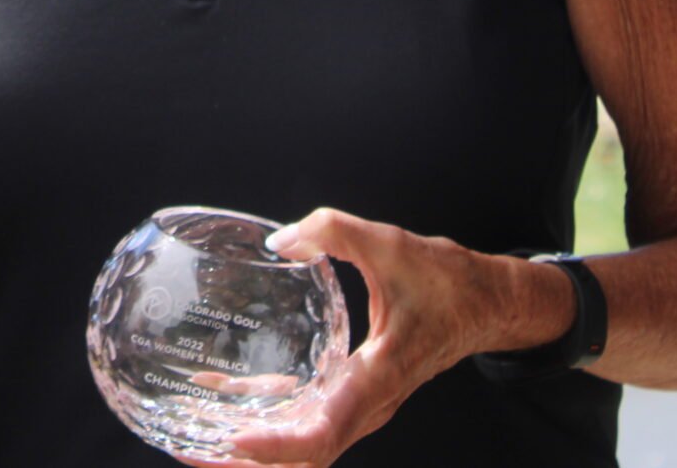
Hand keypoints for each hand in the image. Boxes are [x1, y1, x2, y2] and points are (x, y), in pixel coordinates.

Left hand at [177, 208, 516, 467]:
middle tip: (191, 452)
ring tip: (195, 439)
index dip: (277, 447)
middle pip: (306, 457)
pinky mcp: (355, 396)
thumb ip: (334, 233)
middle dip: (249, 464)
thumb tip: (280, 241)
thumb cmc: (446, 283)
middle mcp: (368, 405)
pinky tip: (226, 404)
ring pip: (305, 448)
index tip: (235, 442)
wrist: (485, 305)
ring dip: (255, 450)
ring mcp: (362, 406)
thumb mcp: (391, 246)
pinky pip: (309, 422)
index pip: (324, 434)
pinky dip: (269, 422)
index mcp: (378, 378)